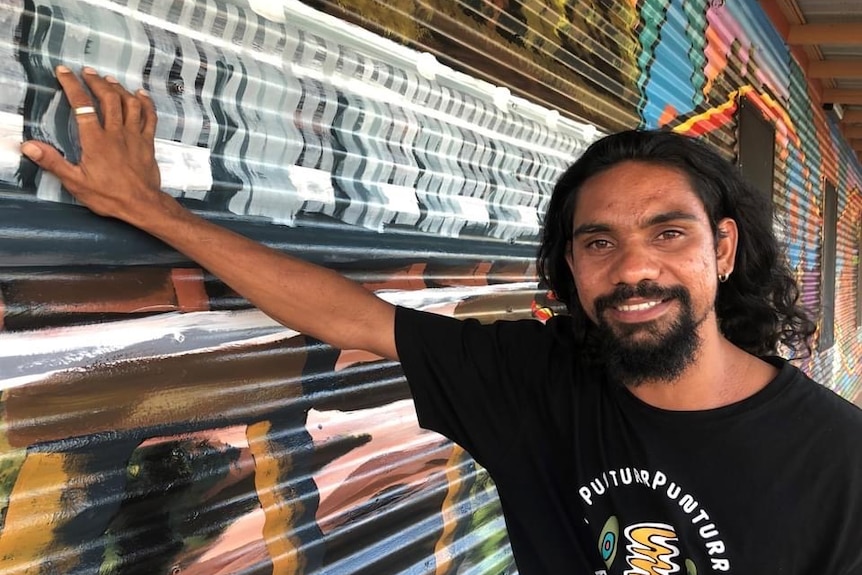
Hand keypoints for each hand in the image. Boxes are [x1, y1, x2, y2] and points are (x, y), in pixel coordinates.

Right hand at [20, 66, 162, 222]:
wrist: (142, 205)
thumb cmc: (109, 196)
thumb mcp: (76, 182)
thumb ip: (53, 162)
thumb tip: (29, 146)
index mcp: (95, 140)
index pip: (81, 105)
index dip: (72, 85)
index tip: (64, 72)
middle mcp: (116, 133)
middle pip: (108, 98)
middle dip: (96, 81)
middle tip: (87, 72)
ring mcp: (135, 136)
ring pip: (129, 104)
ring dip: (119, 89)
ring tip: (108, 80)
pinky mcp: (148, 143)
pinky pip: (150, 117)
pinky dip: (145, 103)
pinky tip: (140, 94)